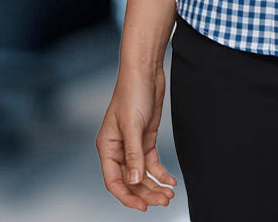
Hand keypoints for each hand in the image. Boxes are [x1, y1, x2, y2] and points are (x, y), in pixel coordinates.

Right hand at [96, 67, 177, 210]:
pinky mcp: (146, 138)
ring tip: (168, 195)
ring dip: (154, 185)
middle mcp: (118, 149)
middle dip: (146, 192)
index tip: (142, 206)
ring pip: (142, 173)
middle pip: (130, 179)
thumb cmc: (132, 93)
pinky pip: (151, 162)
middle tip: (162, 201)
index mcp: (107, 147)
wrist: (145, 71)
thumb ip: (133, 154)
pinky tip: (170, 180)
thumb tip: (133, 180)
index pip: (114, 180)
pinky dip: (160, 172)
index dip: (127, 196)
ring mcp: (133, 144)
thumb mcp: (133, 125)